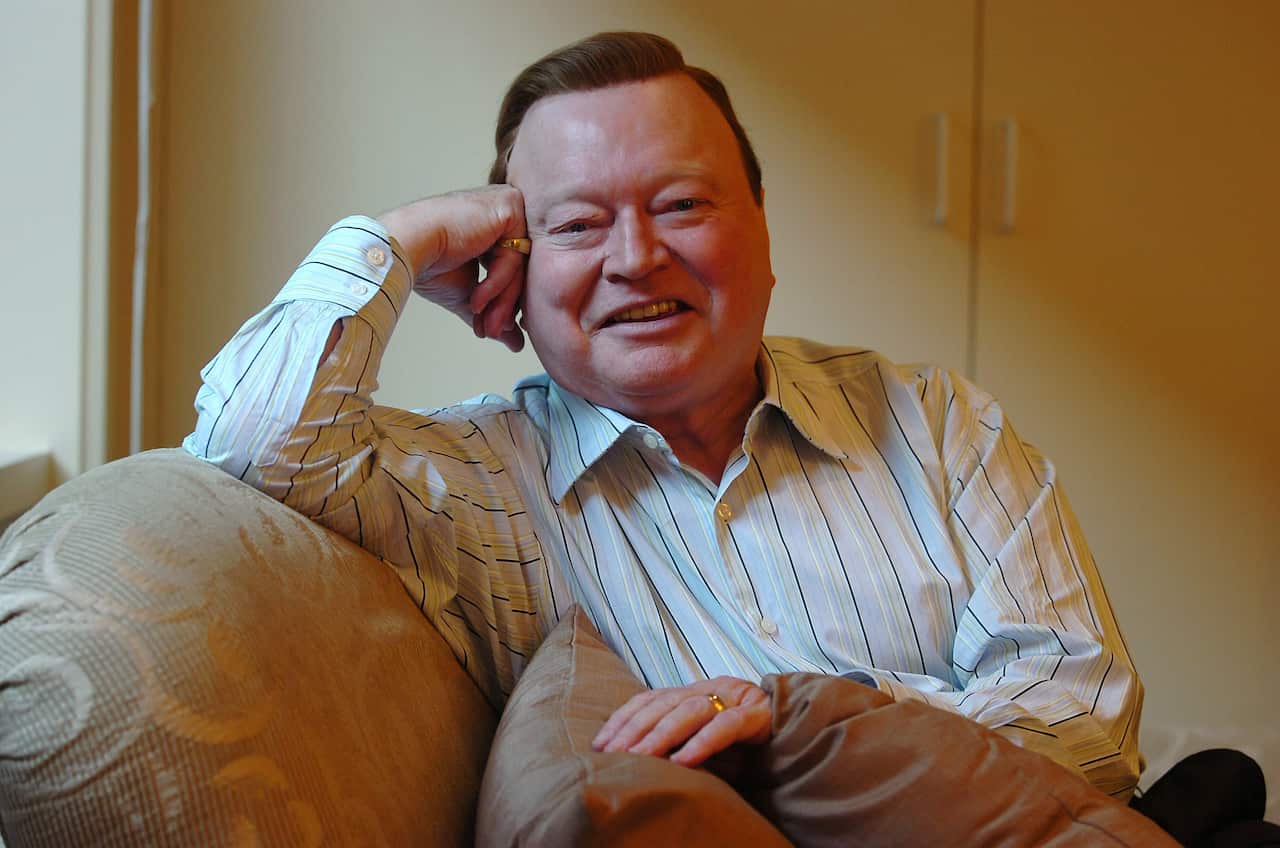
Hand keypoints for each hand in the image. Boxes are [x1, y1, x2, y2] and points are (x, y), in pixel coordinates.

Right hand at [377, 185, 528, 350]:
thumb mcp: (469, 295)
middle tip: (491, 331)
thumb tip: (516, 344)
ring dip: (501, 300)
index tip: (493, 328)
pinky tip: (476, 299)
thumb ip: (494, 311)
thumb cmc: (429, 265)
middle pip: (521, 268)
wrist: (405, 248)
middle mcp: (507, 212)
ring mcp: (511, 205)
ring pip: (520, 265)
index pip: (515, 270)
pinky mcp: (510, 206)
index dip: (505, 301)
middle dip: (504, 305)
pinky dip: (497, 283)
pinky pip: (514, 255)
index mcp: (497, 227)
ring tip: (485, 323)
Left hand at [591, 676, 771, 767]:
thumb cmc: (743, 739)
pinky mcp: (757, 715)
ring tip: (640, 757)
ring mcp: (734, 698)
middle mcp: (708, 689)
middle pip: (664, 703)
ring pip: (691, 711)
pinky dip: (703, 742)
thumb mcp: (703, 738)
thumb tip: (632, 761)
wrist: (795, 725)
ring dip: (661, 735)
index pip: (649, 699)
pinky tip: (683, 762)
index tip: (599, 744)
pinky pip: (727, 726)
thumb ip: (675, 741)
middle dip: (634, 729)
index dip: (623, 719)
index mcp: (691, 692)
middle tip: (613, 754)